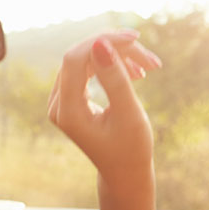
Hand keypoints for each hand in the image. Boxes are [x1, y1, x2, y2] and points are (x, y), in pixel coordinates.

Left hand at [47, 31, 161, 184]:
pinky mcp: (71, 97)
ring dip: (118, 57)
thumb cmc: (130, 148)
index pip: (75, 59)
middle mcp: (57, 104)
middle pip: (81, 57)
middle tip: (150, 58)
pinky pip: (88, 68)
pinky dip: (112, 65)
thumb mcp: (128, 114)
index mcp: (67, 112)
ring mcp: (61, 100)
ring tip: (148, 67)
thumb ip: (114, 79)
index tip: (134, 38)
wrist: (124, 171)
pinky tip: (136, 73)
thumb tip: (100, 43)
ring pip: (87, 60)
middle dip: (115, 50)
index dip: (103, 42)